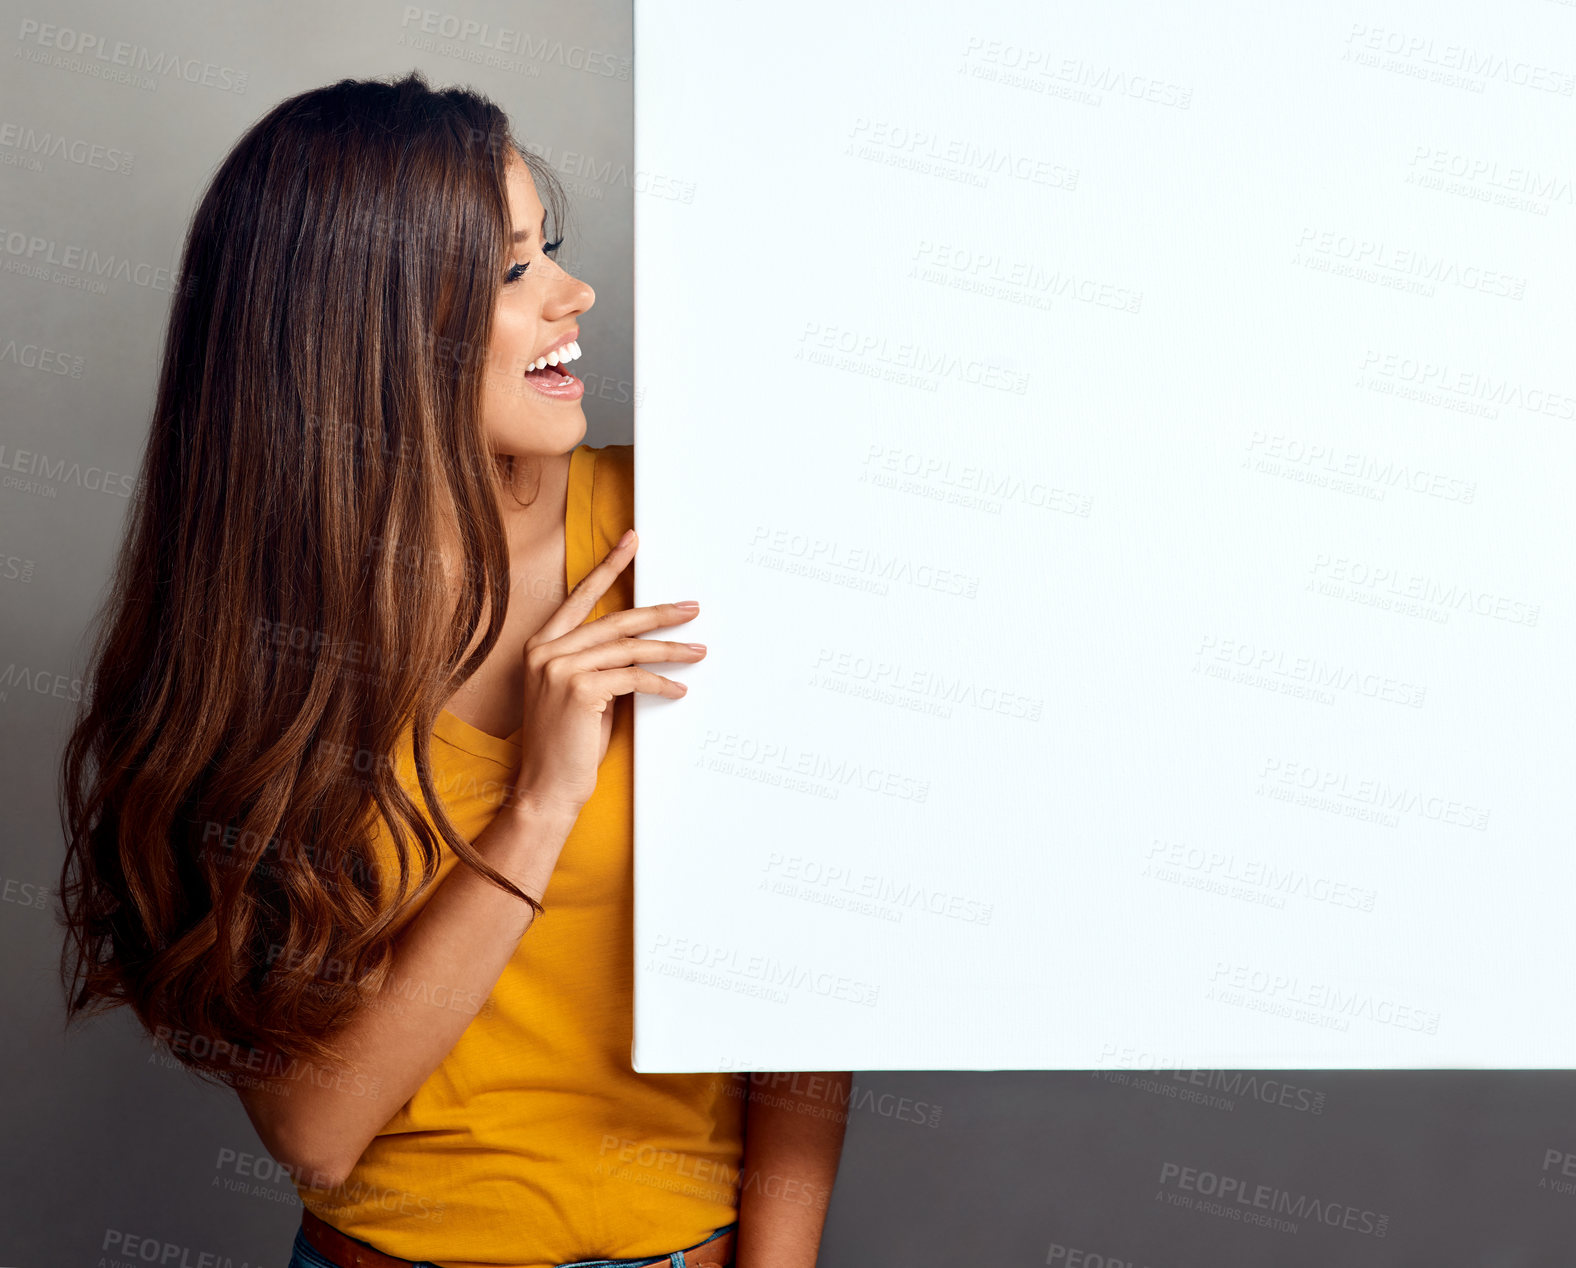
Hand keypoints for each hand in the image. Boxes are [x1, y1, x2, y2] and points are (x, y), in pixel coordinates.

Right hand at [510, 529, 703, 816]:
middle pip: (615, 620)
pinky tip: (678, 689)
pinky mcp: (579, 689)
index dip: (609, 567)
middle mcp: (545, 651)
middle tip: (691, 607)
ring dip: (670, 651)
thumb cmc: (566, 745)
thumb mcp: (580, 695)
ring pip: (629, 648)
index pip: (580, 598)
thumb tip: (641, 648)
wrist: (546, 788)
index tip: (631, 542)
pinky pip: (632, 677)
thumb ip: (599, 666)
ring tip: (698, 651)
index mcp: (541, 646)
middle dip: (659, 613)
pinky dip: (660, 683)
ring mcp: (559, 668)